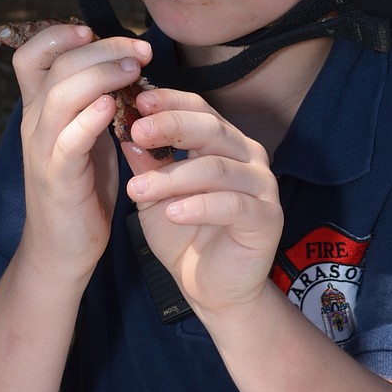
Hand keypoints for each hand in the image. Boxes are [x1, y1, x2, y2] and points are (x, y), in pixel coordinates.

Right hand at [10, 24, 154, 281]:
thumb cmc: (83, 186)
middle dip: (100, 49)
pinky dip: (87, 119)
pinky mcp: (57, 179)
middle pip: (54, 66)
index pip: (30, 55)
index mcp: (40, 109)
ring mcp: (42, 150)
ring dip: (99, 75)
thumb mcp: (86, 133)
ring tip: (133, 69)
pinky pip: (67, 142)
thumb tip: (124, 60)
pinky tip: (111, 107)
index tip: (93, 30)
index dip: (58, 34)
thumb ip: (94, 98)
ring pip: (59, 95)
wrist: (64, 248)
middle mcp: (34, 123)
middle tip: (140, 50)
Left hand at [123, 87, 282, 316]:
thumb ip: (146, 164)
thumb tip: (124, 130)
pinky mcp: (267, 218)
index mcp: (224, 143)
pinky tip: (173, 213)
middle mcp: (248, 157)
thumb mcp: (156, 195)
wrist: (212, 289)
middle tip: (138, 132)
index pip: (199, 109)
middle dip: (172, 126)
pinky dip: (200, 206)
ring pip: (216, 168)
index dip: (170, 102)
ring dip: (174, 176)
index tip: (137, 102)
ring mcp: (262, 186)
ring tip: (138, 189)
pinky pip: (232, 205)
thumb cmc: (185, 236)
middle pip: (211, 129)